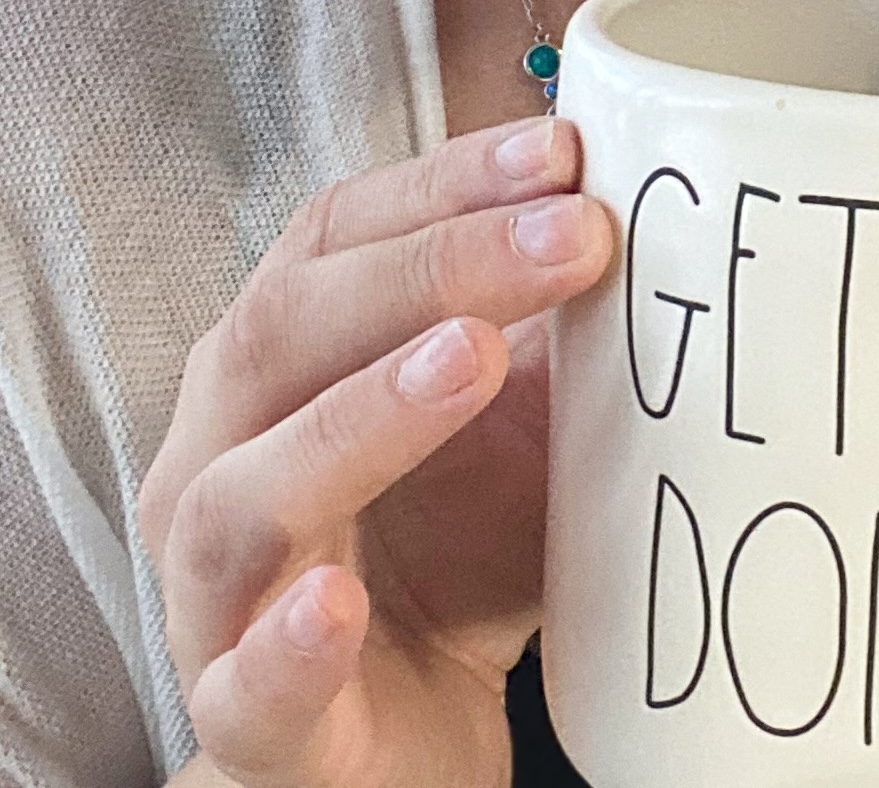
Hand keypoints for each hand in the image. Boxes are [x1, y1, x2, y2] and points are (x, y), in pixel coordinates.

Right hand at [136, 116, 614, 787]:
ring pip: (245, 493)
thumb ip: (555, 329)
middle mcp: (219, 454)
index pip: (335, 235)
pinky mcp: (244, 720)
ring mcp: (214, 592)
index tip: (564, 151)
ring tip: (470, 356)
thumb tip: (664, 210)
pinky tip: (338, 602)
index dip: (444, 182)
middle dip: (435, 266)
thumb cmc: (451, 553)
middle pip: (286, 328)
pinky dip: (287, 639)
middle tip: (575, 235)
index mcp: (277, 359)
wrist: (404, 745)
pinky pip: (244, 679)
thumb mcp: (516, 422)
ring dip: (361, 416)